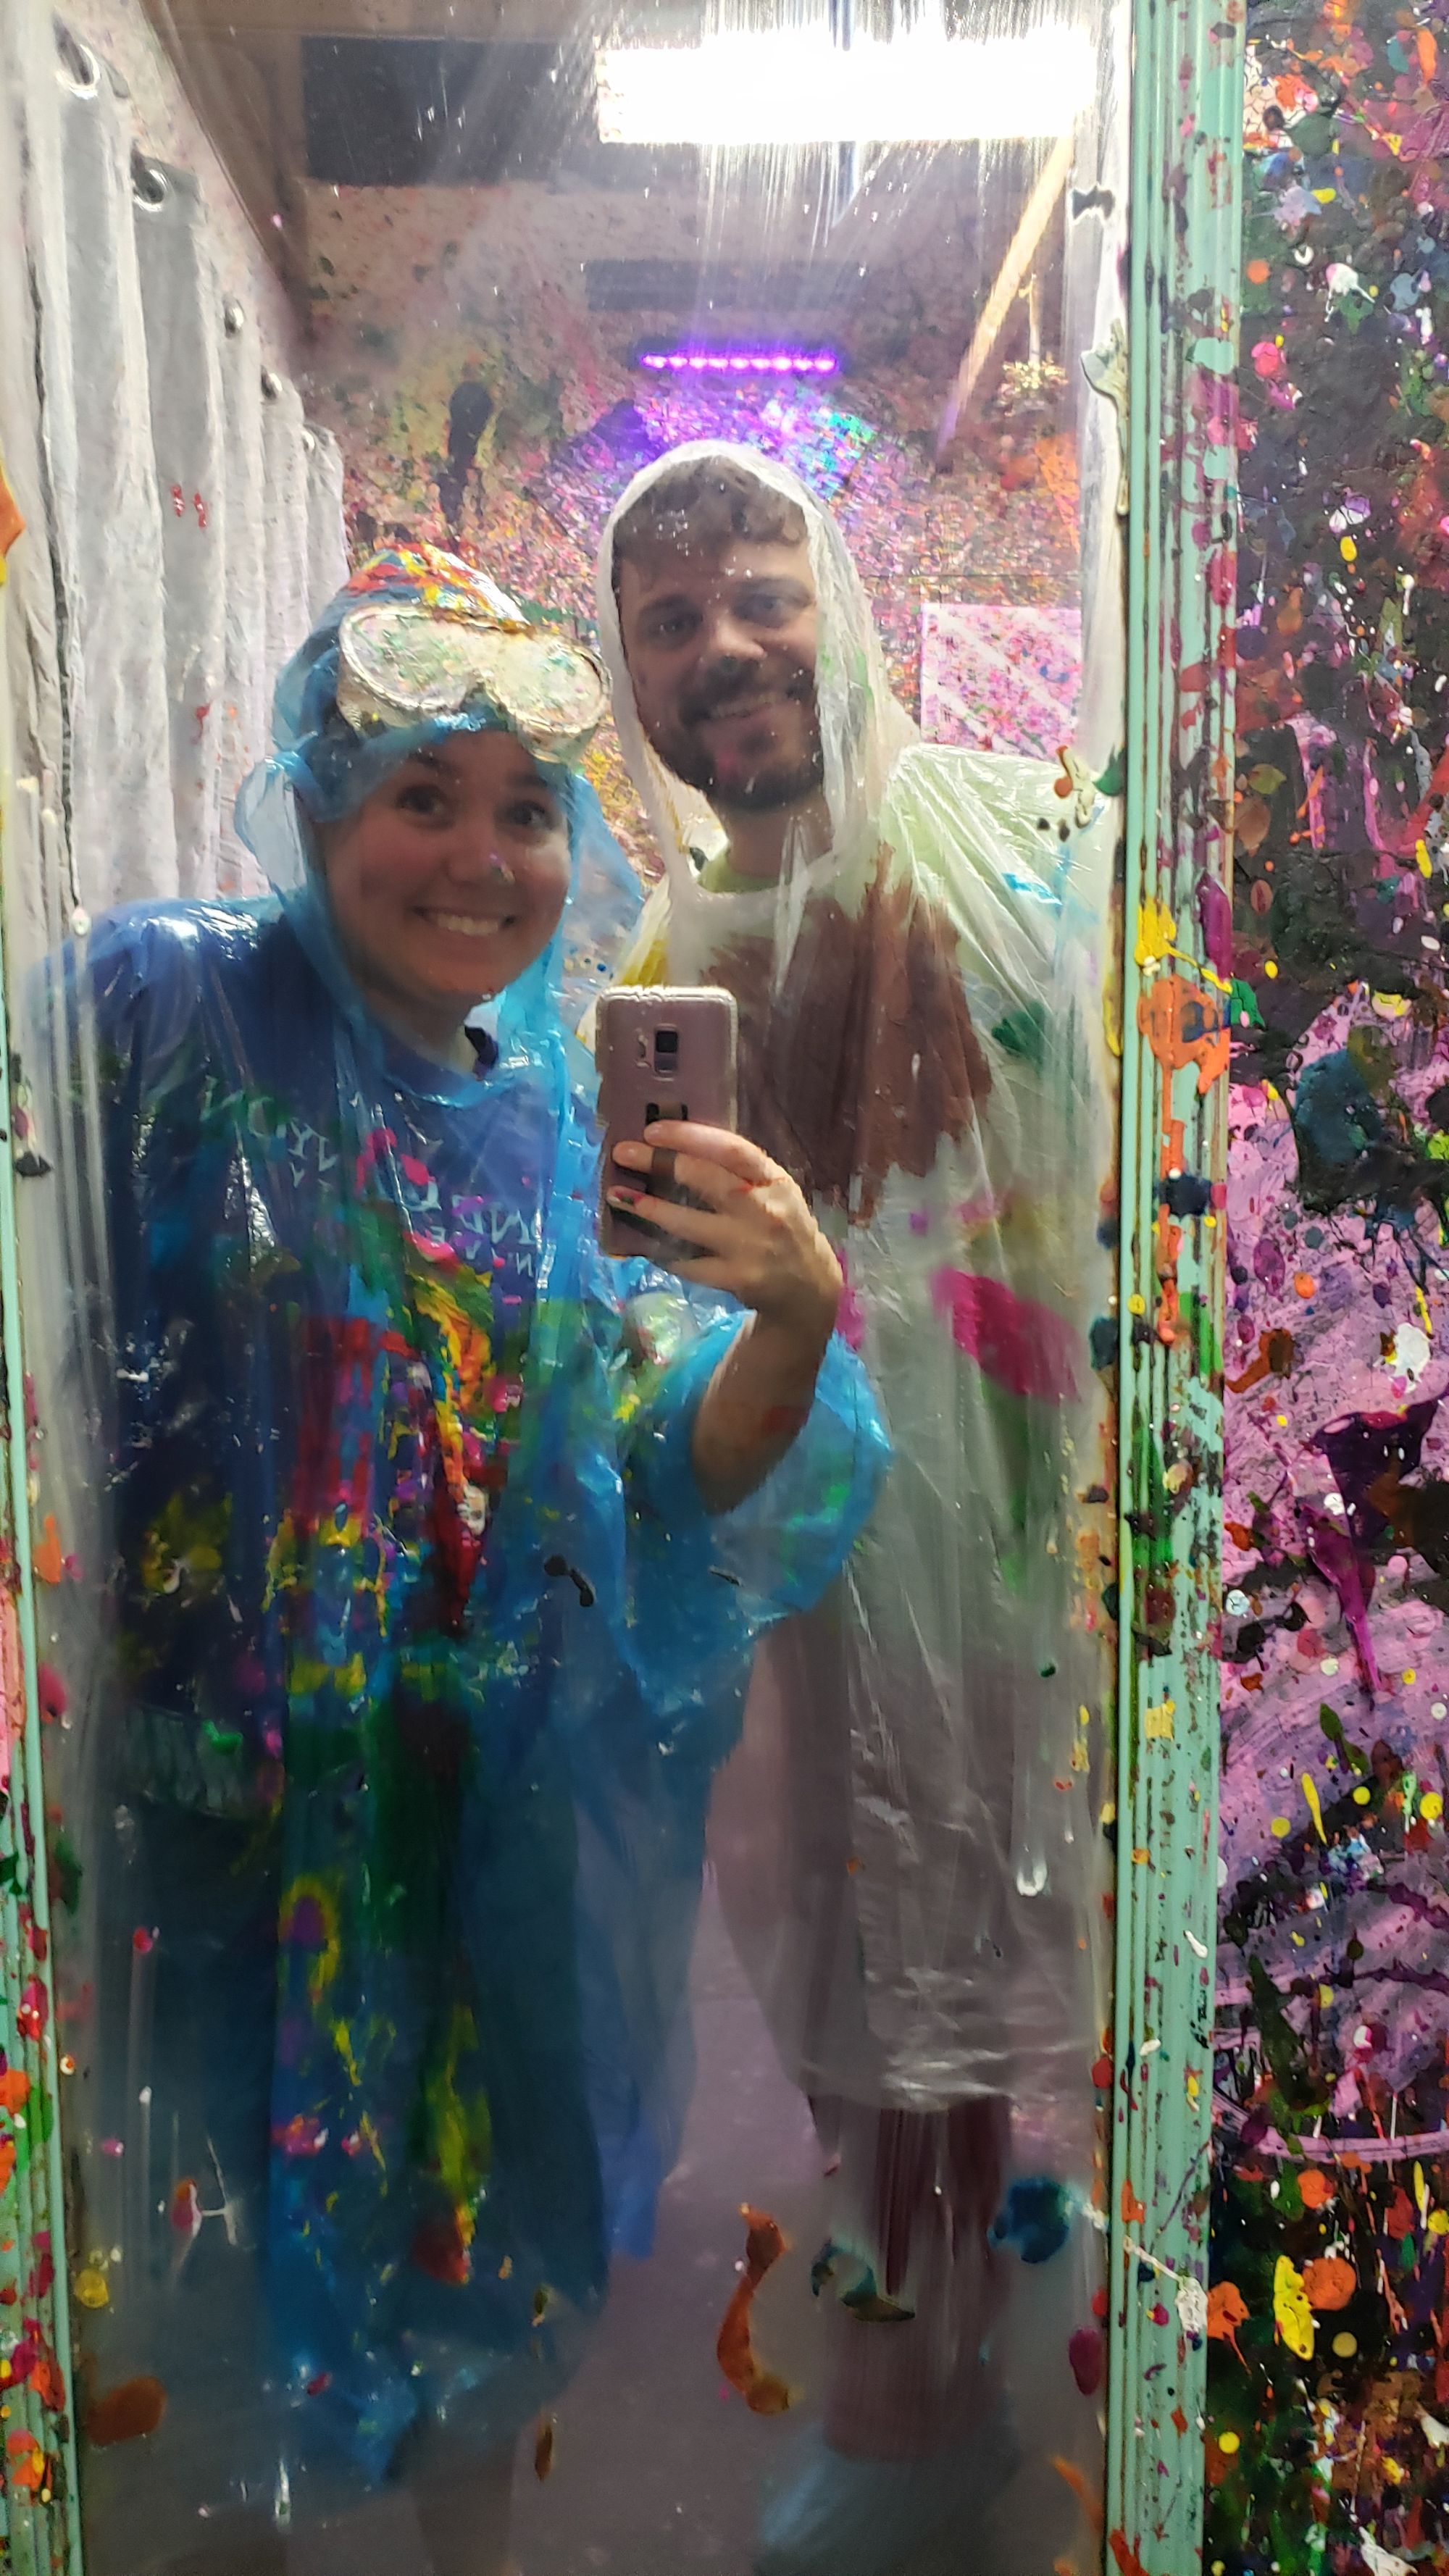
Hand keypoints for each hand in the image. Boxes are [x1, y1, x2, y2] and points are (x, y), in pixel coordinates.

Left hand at [608, 1122, 840, 1349]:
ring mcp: (750, 1247)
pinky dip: (661, 1251)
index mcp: (773, 1180)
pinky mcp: (736, 1278)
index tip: (653, 1129)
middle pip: (706, 1180)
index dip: (690, 1136)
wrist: (808, 1287)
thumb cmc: (781, 1227)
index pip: (731, 1149)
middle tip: (623, 1152)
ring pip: (689, 1224)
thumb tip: (676, 1147)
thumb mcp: (773, 1191)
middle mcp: (764, 1210)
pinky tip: (641, 1242)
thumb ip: (737, 1172)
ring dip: (648, 1209)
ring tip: (618, 1196)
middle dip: (659, 1163)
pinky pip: (688, 1262)